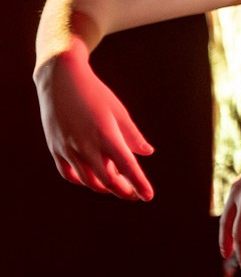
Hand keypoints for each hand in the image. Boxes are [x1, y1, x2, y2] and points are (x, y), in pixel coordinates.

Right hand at [34, 52, 154, 199]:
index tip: (148, 196)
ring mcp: (68, 149)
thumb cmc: (95, 93)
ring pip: (88, 181)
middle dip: (123, 190)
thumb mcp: (119, 112)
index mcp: (106, 135)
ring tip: (117, 185)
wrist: (61, 80)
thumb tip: (147, 152)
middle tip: (134, 193)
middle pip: (108, 180)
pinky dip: (83, 181)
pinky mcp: (55, 149)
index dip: (139, 184)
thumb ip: (133, 136)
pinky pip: (69, 174)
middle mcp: (86, 146)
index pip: (127, 167)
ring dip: (105, 187)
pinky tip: (93, 178)